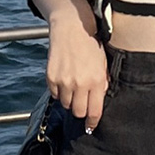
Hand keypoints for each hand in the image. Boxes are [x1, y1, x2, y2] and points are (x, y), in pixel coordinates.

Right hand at [35, 0, 110, 131]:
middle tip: (81, 102)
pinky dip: (59, 92)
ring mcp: (64, 81)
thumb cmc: (90, 46)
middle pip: (78, 112)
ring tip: (73, 87)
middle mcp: (80, 83)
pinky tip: (64, 80)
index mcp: (96, 81)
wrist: (71, 27)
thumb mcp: (102, 65)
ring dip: (69, 100)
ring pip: (66, 105)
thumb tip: (97, 105)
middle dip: (80, 110)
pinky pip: (55, 95)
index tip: (90, 127)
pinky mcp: (51, 77)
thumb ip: (102, 85)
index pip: (94, 112)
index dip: (92, 123)